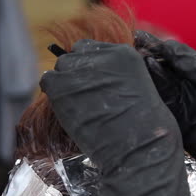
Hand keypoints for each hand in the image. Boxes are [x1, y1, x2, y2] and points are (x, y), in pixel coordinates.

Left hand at [40, 40, 195, 195]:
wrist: (138, 147)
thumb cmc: (146, 130)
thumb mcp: (139, 89)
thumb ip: (116, 77)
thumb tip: (95, 80)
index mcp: (125, 53)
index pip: (94, 49)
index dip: (90, 66)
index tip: (93, 83)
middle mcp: (102, 55)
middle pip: (76, 55)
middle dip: (77, 73)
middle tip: (83, 96)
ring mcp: (80, 69)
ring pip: (61, 66)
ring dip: (65, 84)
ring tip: (76, 105)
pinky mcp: (62, 85)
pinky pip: (48, 80)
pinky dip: (53, 94)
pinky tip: (66, 109)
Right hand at [136, 31, 195, 195]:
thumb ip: (194, 68)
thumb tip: (170, 47)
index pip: (181, 57)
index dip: (163, 48)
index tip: (144, 39)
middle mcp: (194, 88)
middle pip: (168, 71)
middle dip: (152, 61)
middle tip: (133, 51)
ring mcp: (185, 105)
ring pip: (162, 87)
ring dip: (150, 77)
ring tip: (134, 64)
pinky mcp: (177, 122)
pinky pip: (161, 107)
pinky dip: (151, 97)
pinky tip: (142, 86)